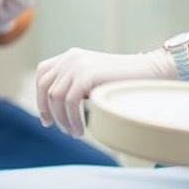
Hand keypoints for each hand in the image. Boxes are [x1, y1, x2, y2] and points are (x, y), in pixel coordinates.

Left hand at [35, 47, 176, 137]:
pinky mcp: (86, 74)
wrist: (148, 73)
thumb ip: (74, 86)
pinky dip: (72, 120)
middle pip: (44, 86)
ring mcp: (77, 64)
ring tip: (74, 133)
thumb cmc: (123, 82)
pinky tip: (81, 130)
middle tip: (55, 128)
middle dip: (47, 110)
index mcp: (70, 56)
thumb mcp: (93, 80)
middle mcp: (70, 57)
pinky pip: (69, 103)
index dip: (40, 97)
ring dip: (62, 119)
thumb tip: (54, 109)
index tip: (46, 119)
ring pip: (56, 97)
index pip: (42, 74)